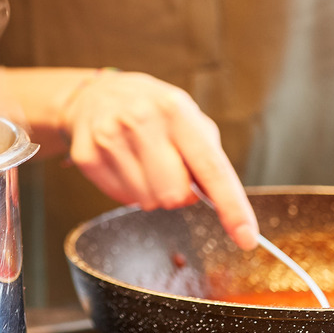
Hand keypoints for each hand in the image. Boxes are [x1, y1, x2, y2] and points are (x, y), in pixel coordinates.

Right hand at [62, 70, 258, 248]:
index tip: (246, 237)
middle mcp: (141, 121)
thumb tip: (218, 201)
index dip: (232, 207)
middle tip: (170, 170)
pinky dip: (130, 189)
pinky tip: (124, 164)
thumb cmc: (152, 110)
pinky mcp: (87, 156)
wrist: (96, 95)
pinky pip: (122, 199)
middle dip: (180, 194)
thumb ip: (206, 157)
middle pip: (175, 195)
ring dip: (153, 191)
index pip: (210, 168)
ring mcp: (110, 139)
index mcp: (176, 111)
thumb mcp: (187, 118)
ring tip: (144, 162)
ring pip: (148, 201)